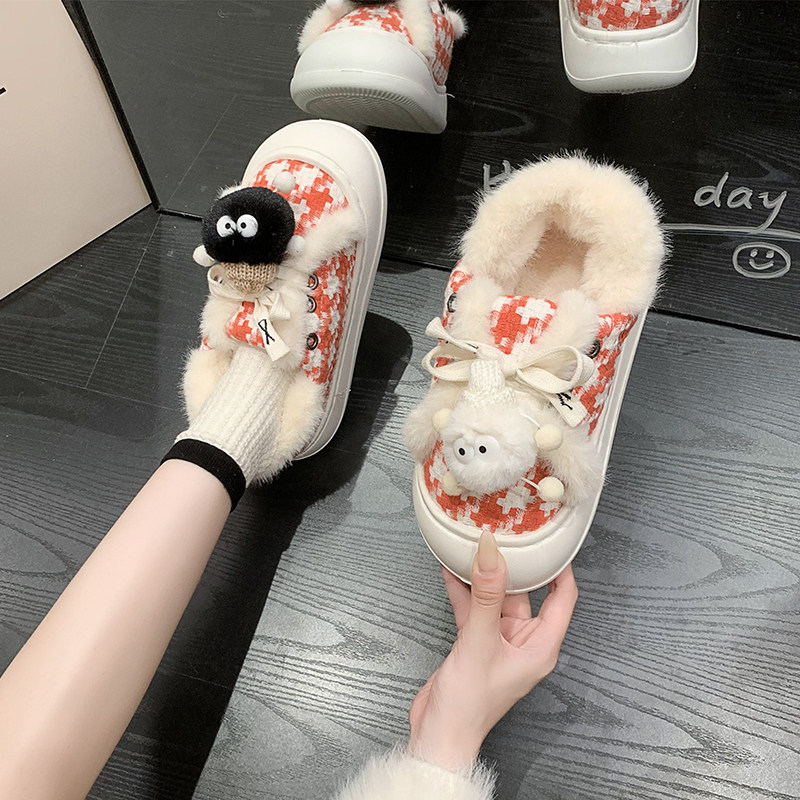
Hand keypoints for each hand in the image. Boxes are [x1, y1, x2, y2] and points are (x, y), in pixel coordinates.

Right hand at [408, 531, 577, 768]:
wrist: (438, 734)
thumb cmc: (469, 705)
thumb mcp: (479, 641)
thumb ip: (486, 594)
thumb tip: (491, 553)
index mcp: (541, 646)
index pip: (563, 598)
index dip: (560, 567)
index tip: (551, 539)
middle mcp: (524, 642)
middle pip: (526, 592)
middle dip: (515, 564)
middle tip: (508, 533)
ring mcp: (499, 641)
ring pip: (496, 598)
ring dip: (484, 575)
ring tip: (475, 545)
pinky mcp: (476, 643)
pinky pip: (474, 608)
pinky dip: (464, 590)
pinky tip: (452, 569)